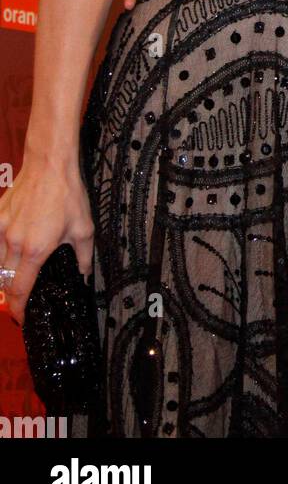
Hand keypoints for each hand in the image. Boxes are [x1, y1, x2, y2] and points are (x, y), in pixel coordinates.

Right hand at [0, 153, 94, 324]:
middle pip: (5, 280)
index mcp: (35, 250)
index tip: (21, 318)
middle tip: (22, 298)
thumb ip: (83, 256)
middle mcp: (14, 243)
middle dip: (12, 293)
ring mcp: (2, 229)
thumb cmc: (67, 195)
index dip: (19, 309)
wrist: (49, 165)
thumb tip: (84, 274)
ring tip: (15, 277)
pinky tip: (6, 253)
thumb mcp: (84, 228)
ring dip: (3, 275)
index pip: (20, 290)